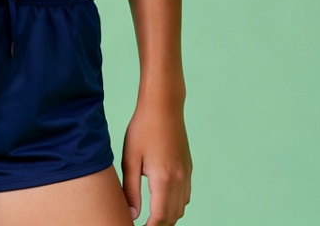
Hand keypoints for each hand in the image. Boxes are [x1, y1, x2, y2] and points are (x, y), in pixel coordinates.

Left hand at [121, 99, 191, 224]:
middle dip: (159, 224)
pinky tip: (163, 200)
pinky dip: (176, 204)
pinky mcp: (188, 167)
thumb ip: (131, 189)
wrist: (163, 106)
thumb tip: (133, 214)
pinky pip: (186, 195)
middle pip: (172, 216)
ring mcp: (186, 174)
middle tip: (143, 224)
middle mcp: (179, 180)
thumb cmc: (143, 128)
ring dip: (168, 216)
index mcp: (163, 179)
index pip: (160, 217)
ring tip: (151, 216)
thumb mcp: (130, 158)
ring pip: (181, 207)